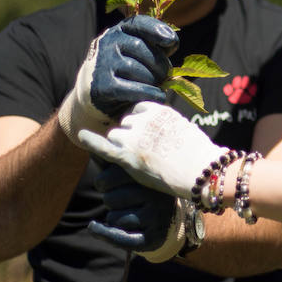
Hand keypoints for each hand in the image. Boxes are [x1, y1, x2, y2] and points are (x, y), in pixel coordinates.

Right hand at [58, 16, 178, 146]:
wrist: (94, 95)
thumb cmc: (125, 71)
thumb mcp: (136, 52)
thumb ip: (154, 45)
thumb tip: (171, 42)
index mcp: (118, 31)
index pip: (139, 23)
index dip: (157, 30)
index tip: (171, 41)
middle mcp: (107, 43)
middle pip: (141, 48)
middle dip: (160, 63)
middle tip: (165, 75)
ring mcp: (102, 64)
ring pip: (139, 69)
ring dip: (155, 80)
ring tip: (158, 85)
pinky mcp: (102, 86)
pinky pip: (134, 89)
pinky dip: (151, 93)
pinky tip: (159, 96)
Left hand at [79, 101, 225, 198]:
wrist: (201, 172)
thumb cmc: (199, 154)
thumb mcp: (184, 128)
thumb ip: (168, 124)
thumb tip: (164, 127)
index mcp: (159, 109)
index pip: (137, 109)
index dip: (138, 121)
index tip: (142, 131)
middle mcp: (143, 120)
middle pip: (124, 123)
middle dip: (128, 134)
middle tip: (140, 149)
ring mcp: (134, 137)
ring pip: (115, 136)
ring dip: (120, 145)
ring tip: (134, 158)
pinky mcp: (127, 157)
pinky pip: (102, 146)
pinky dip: (90, 140)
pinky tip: (81, 135)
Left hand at [88, 164, 185, 262]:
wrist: (170, 218)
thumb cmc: (142, 190)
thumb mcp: (130, 172)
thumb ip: (112, 159)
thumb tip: (91, 143)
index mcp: (149, 174)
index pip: (108, 177)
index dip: (103, 182)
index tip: (109, 182)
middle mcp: (156, 194)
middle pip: (109, 199)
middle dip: (109, 200)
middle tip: (122, 198)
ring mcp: (156, 216)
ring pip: (113, 218)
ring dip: (114, 217)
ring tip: (129, 212)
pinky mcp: (153, 237)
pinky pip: (118, 236)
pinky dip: (104, 234)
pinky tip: (94, 228)